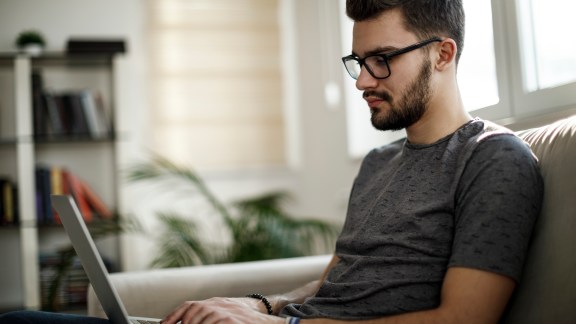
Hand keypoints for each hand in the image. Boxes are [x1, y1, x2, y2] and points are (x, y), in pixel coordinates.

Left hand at [161, 297, 283, 323]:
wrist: (266, 320)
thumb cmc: (243, 320)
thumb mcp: (223, 315)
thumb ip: (206, 317)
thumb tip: (184, 322)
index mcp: (214, 303)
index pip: (189, 305)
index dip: (174, 316)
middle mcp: (218, 305)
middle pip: (192, 313)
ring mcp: (225, 312)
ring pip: (201, 320)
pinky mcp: (231, 320)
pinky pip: (216, 323)